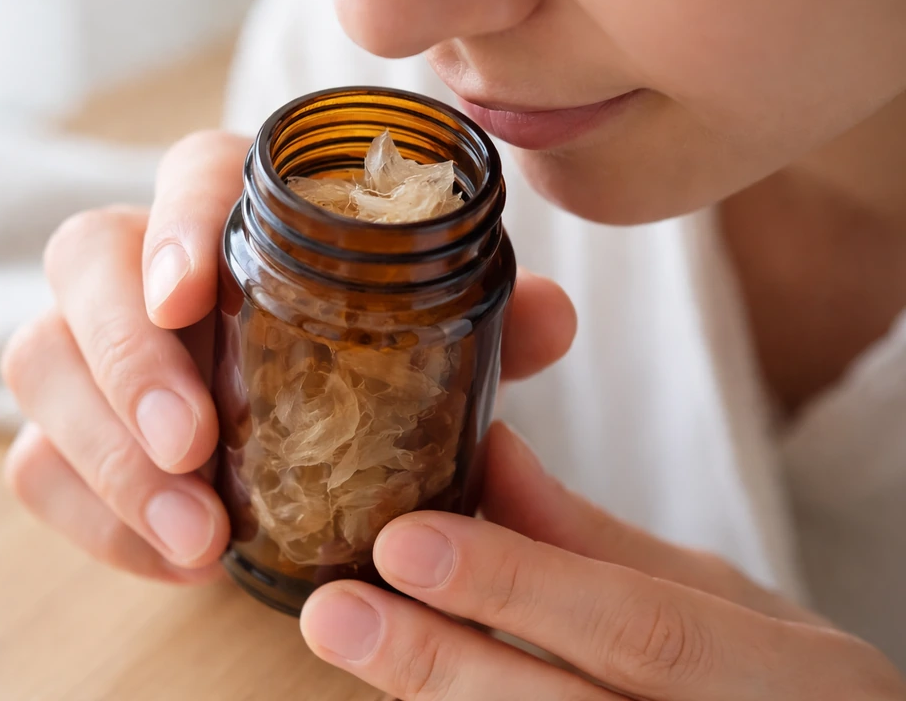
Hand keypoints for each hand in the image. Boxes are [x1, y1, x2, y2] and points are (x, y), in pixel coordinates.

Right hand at [0, 131, 575, 582]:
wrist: (297, 426)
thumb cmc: (357, 359)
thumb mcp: (426, 342)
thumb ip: (482, 322)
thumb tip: (552, 316)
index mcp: (237, 215)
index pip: (189, 174)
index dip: (176, 223)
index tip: (188, 296)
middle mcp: (147, 265)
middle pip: (84, 263)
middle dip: (128, 356)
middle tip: (193, 445)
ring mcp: (94, 346)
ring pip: (41, 365)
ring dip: (109, 458)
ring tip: (200, 535)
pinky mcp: (68, 425)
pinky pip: (37, 462)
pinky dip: (98, 518)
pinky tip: (176, 558)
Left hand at [300, 424, 905, 699]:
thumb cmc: (781, 683)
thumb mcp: (718, 600)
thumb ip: (598, 544)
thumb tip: (490, 454)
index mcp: (792, 683)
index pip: (642, 630)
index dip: (520, 585)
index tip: (405, 542)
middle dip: (443, 666)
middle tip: (337, 611)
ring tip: (350, 641)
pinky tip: (401, 694)